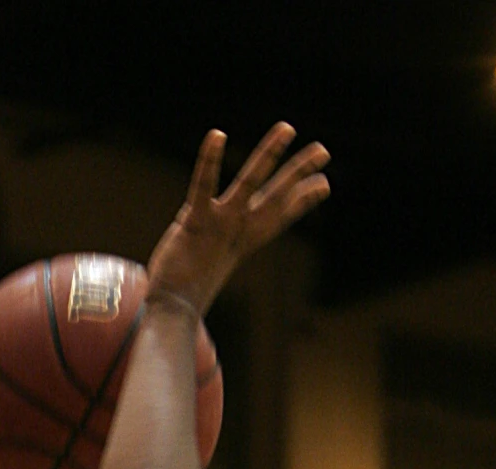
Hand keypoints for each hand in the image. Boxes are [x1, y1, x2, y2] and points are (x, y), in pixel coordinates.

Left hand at [147, 124, 329, 317]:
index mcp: (243, 242)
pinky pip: (203, 186)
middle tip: (324, 150)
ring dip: (268, 154)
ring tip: (287, 128)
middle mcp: (237, 231)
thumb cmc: (186, 291)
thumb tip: (217, 275)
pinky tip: (217, 135)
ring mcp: (219, 225)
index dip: (302, 200)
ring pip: (249, 183)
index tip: (325, 184)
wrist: (171, 313)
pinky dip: (209, 161)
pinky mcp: (195, 223)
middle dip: (299, 172)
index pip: (279, 216)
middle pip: (275, 197)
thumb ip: (218, 254)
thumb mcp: (211, 265)